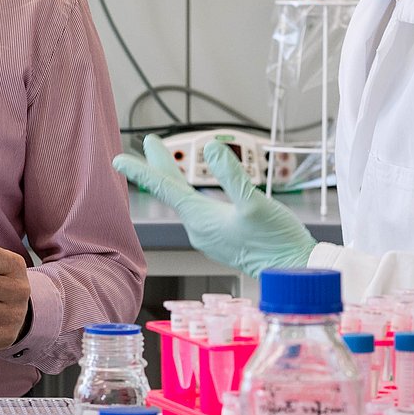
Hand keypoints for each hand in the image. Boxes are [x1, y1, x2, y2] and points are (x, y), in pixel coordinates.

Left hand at [112, 135, 315, 276]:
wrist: (295, 272)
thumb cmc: (278, 240)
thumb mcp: (255, 203)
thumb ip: (232, 175)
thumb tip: (212, 148)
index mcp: (201, 218)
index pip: (165, 188)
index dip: (142, 171)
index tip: (118, 159)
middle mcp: (199, 228)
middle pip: (173, 190)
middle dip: (160, 165)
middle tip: (148, 142)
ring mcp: (209, 235)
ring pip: (185, 200)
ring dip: (174, 178)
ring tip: (166, 159)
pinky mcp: (221, 240)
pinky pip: (198, 211)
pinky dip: (189, 194)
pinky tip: (194, 191)